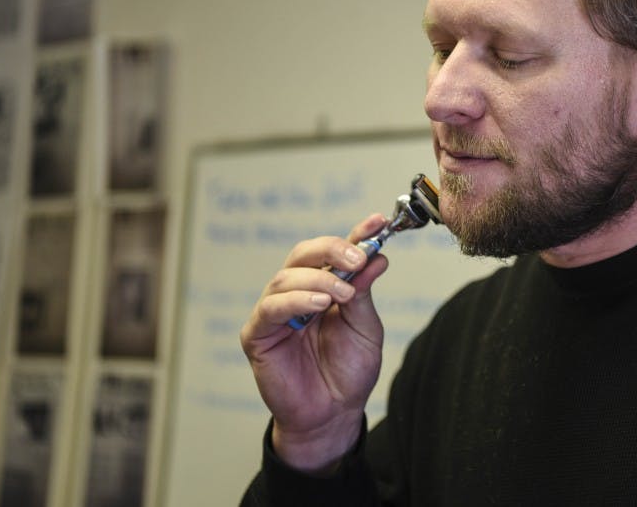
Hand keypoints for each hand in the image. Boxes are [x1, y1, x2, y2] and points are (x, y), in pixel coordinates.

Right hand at [240, 213, 388, 471]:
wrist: (333, 414)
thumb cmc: (348, 372)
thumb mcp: (365, 328)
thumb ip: (364, 293)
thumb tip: (378, 257)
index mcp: (326, 285)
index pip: (337, 251)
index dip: (356, 233)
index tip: (378, 221)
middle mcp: (298, 292)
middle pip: (304, 253)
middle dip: (332, 249)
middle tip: (357, 258)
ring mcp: (275, 312)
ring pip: (286, 277)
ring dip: (318, 279)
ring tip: (342, 294)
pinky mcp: (257, 334)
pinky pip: (270, 307)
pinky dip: (295, 300)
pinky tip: (318, 305)